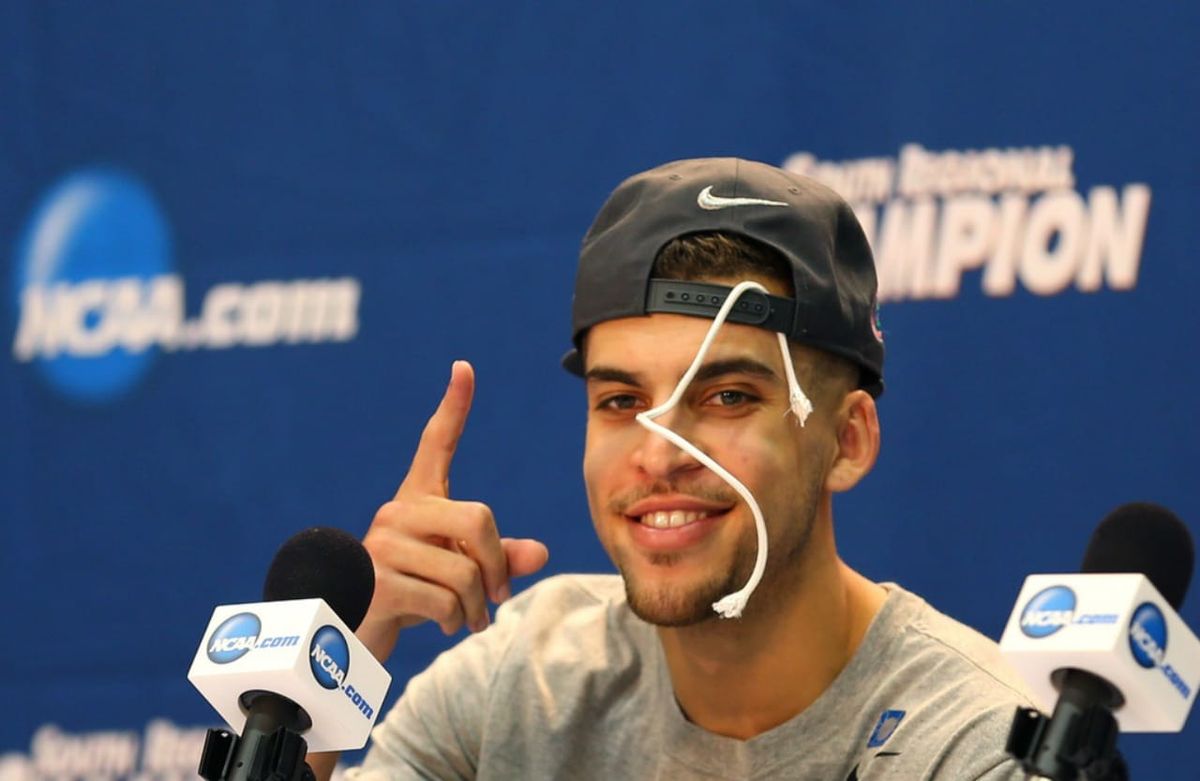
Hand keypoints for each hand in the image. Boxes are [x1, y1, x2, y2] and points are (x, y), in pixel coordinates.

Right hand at [358, 360, 548, 661]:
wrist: (351, 639)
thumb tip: (539, 552)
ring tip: (468, 619)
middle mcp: (397, 512)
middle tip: (498, 596)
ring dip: (477, 607)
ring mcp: (382, 545)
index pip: (436, 444)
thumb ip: (499, 559)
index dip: (453, 406)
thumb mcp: (460, 574)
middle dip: (497, 565)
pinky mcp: (376, 582)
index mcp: (418, 501)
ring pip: (465, 572)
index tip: (464, 367)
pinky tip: (444, 626)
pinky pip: (444, 601)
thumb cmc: (412, 599)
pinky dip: (456, 622)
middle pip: (478, 519)